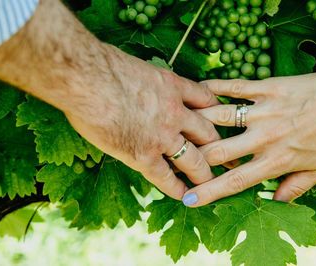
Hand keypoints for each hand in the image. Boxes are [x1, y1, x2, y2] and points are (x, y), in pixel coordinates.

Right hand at [65, 45, 219, 199]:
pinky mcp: (142, 155)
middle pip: (208, 133)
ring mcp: (162, 136)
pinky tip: (184, 196)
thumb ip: (148, 81)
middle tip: (230, 156)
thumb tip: (142, 83)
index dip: (217, 111)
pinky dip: (176, 188)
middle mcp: (175, 113)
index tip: (222, 120)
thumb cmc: (102, 65)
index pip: (207, 100)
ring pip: (194, 160)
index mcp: (174, 87)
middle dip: (220, 146)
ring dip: (204, 173)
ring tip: (211, 183)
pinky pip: (165, 176)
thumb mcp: (138, 67)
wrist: (85, 77)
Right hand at [182, 66, 315, 205]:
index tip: (187, 198)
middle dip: (192, 158)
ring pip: (218, 118)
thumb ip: (295, 187)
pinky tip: (201, 88)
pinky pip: (235, 87)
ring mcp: (263, 111)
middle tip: (179, 159)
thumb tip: (274, 200)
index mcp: (276, 161)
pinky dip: (216, 87)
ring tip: (179, 124)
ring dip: (196, 122)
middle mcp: (264, 138)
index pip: (234, 181)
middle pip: (217, 151)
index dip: (208, 192)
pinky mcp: (267, 88)